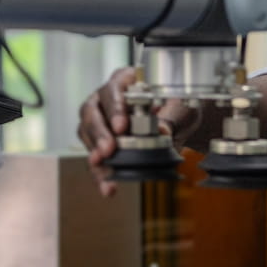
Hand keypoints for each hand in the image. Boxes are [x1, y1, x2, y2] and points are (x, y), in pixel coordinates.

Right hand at [78, 68, 200, 196]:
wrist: (179, 120)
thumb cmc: (175, 104)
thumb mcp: (180, 106)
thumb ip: (171, 116)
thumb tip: (161, 130)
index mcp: (124, 80)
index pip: (113, 89)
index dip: (114, 108)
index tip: (121, 126)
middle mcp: (105, 98)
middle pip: (91, 112)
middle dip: (99, 133)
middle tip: (108, 150)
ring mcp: (100, 119)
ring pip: (86, 134)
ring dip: (94, 154)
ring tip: (103, 170)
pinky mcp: (100, 142)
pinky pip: (96, 157)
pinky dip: (100, 173)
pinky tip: (108, 186)